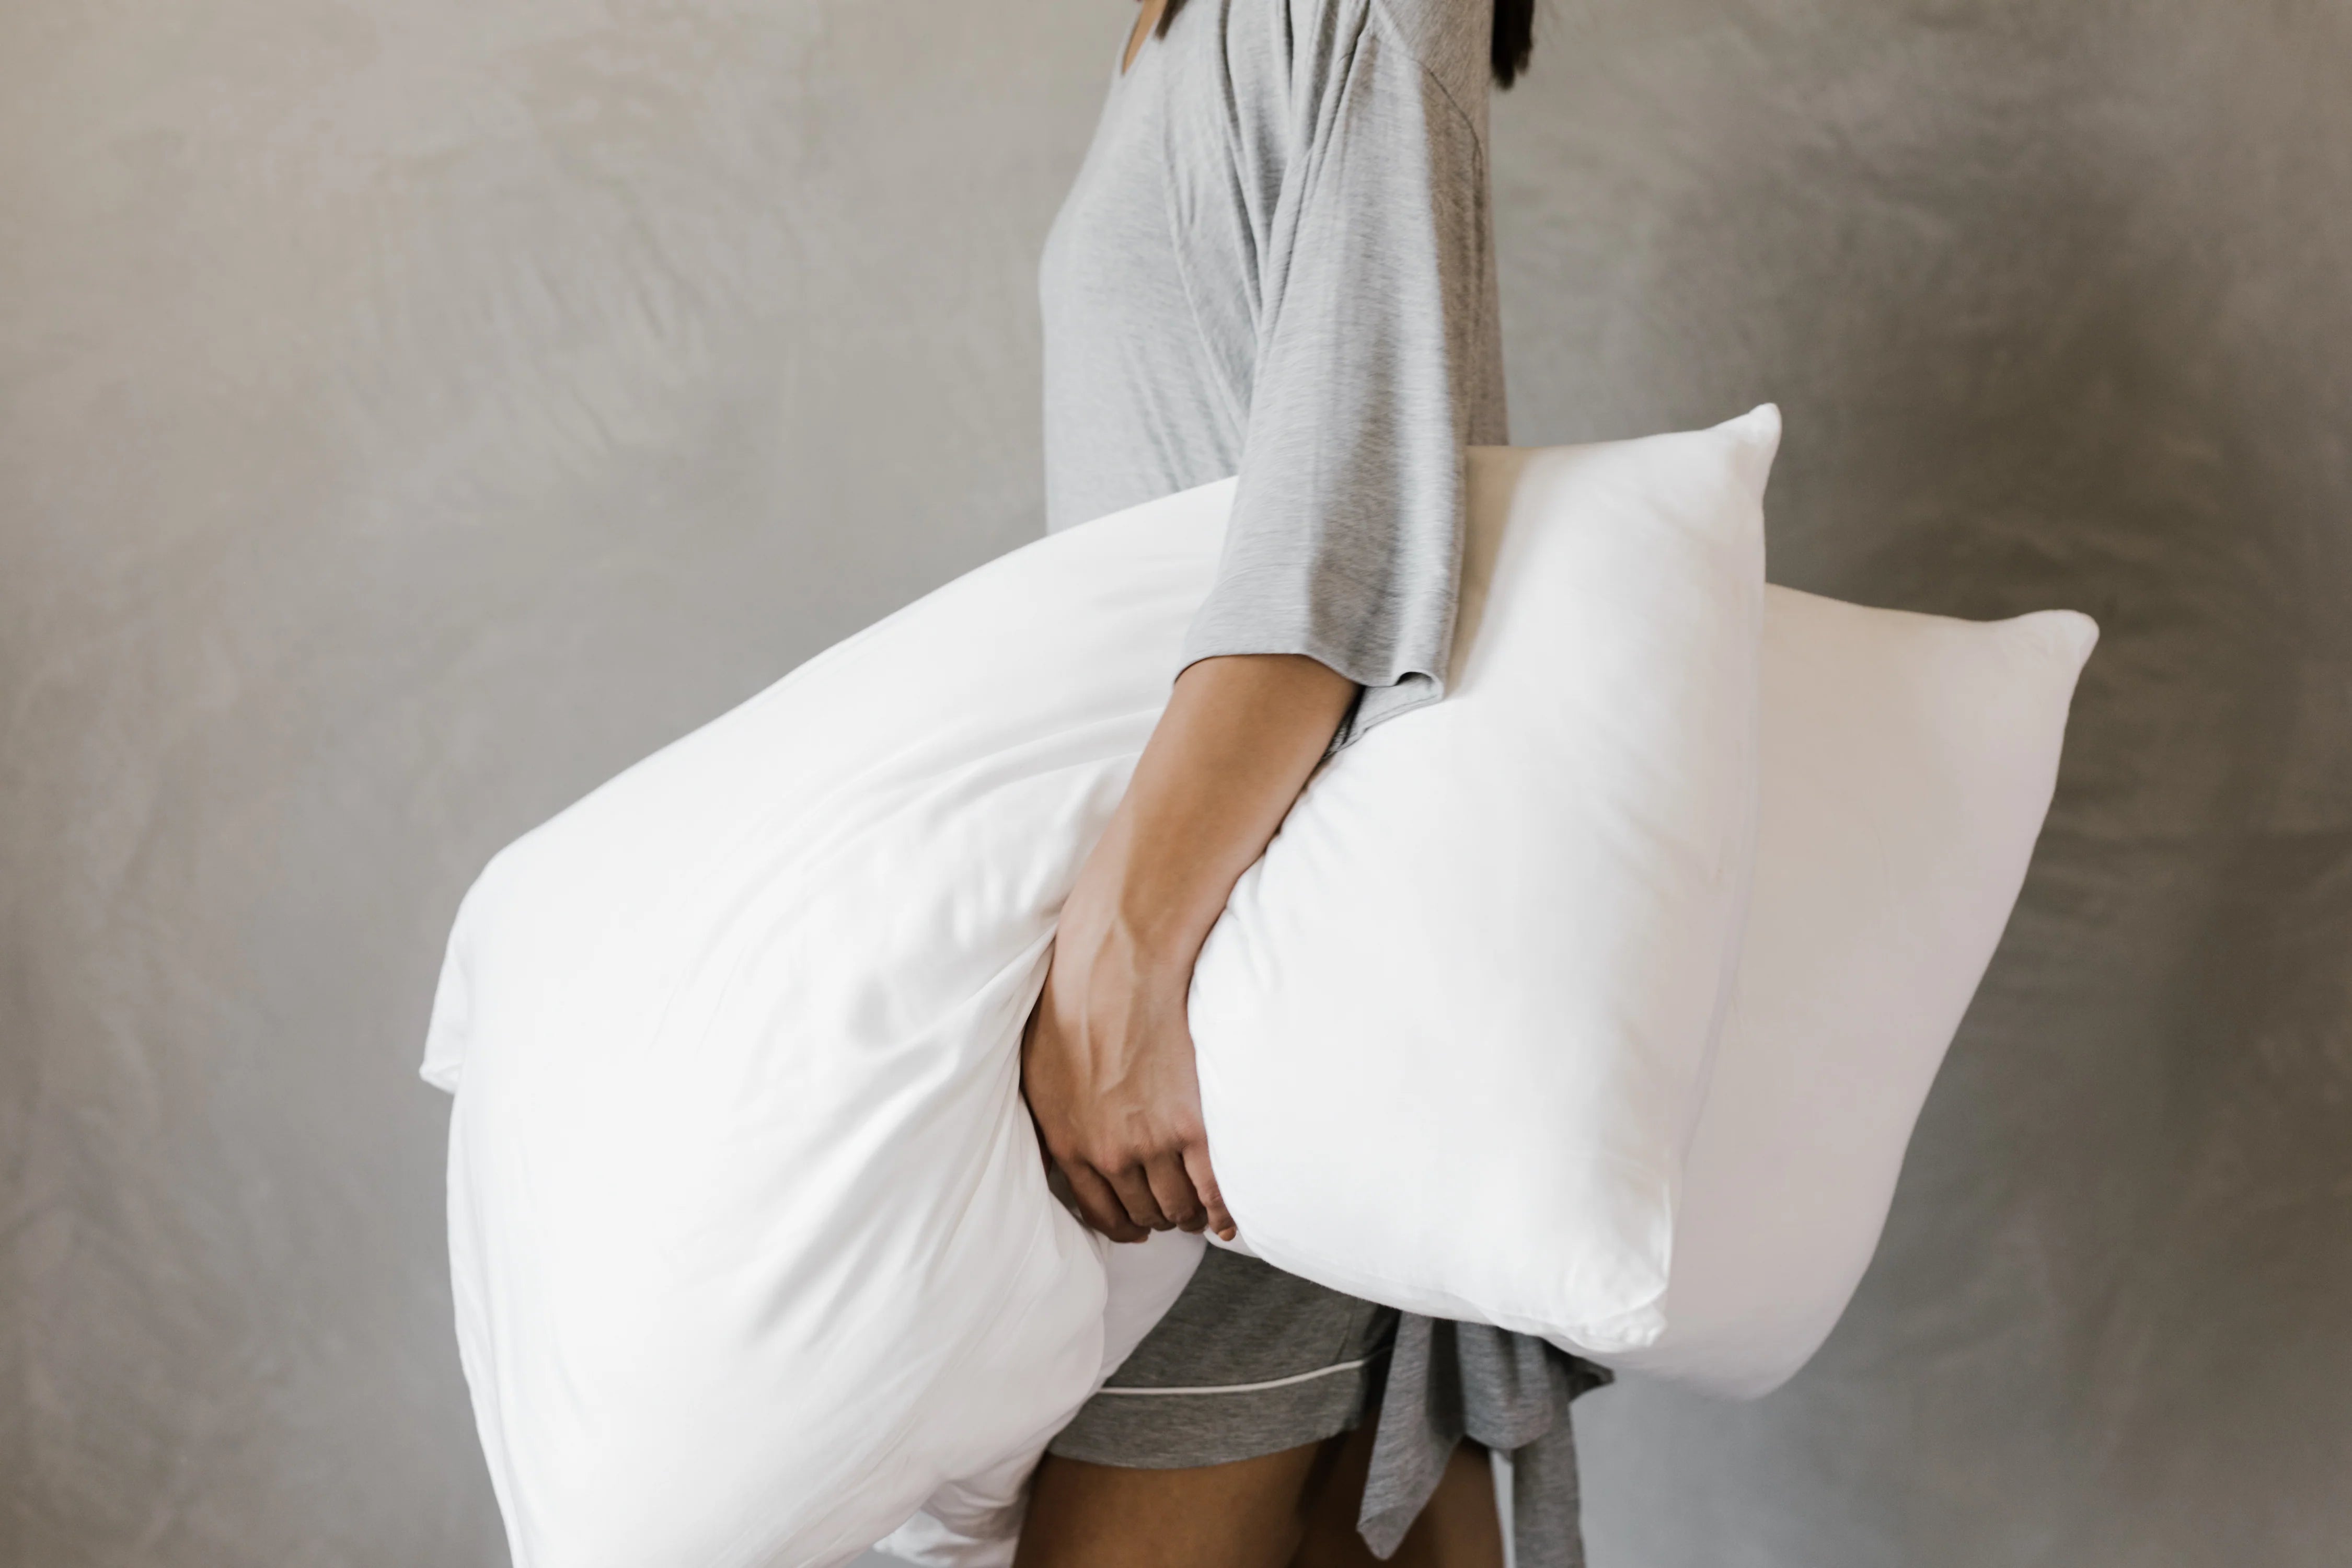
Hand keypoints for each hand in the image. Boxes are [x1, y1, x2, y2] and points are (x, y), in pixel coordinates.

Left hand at [1022, 867, 1230, 1242]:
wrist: (1116, 971)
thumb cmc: (1073, 1010)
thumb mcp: (1037, 1076)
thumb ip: (1050, 1123)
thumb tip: (1055, 1156)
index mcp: (1070, 1144)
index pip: (1101, 1212)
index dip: (1125, 1225)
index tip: (1140, 1227)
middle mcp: (1109, 1154)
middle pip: (1145, 1211)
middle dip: (1161, 1216)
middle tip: (1177, 1210)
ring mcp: (1152, 1144)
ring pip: (1179, 1204)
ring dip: (1193, 1212)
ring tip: (1204, 1208)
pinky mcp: (1192, 1128)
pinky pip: (1213, 1190)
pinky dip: (1223, 1210)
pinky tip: (1230, 1217)